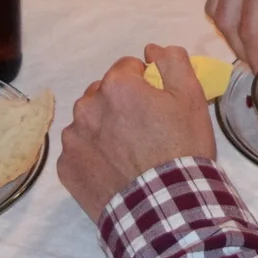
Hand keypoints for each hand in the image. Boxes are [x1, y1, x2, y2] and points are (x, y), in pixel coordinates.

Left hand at [58, 45, 217, 222]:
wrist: (165, 208)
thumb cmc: (181, 149)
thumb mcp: (192, 98)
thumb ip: (172, 62)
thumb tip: (151, 49)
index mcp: (116, 85)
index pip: (127, 68)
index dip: (145, 84)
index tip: (157, 105)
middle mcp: (87, 106)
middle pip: (103, 93)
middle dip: (120, 104)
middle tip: (144, 130)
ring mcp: (73, 139)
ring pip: (88, 121)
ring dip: (103, 128)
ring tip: (128, 152)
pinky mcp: (66, 168)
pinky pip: (79, 151)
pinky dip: (92, 155)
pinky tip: (113, 169)